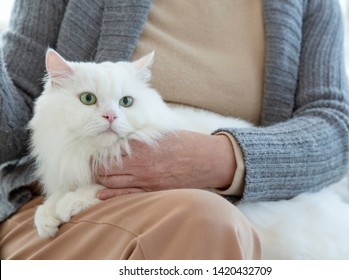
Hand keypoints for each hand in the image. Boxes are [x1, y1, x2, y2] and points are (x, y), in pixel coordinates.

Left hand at [96, 130, 236, 199]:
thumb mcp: (163, 133)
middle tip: (91, 166)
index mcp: (142, 147)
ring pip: (113, 184)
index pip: (109, 152)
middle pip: (106, 170)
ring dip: (101, 181)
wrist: (206, 161)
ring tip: (96, 177)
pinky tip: (101, 195)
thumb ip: (142, 134)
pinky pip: (127, 195)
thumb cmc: (186, 143)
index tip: (92, 152)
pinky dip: (111, 195)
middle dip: (96, 168)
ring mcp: (146, 180)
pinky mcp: (153, 191)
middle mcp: (141, 165)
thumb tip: (124, 131)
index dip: (97, 153)